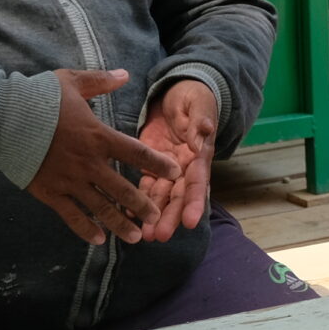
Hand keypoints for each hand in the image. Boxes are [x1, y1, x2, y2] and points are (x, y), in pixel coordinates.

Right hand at [28, 69, 179, 245]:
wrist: (1, 119)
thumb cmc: (37, 99)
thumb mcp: (71, 82)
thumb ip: (99, 81)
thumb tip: (125, 74)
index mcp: (98, 136)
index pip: (136, 152)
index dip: (157, 163)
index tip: (175, 172)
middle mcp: (88, 163)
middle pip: (122, 188)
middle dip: (142, 205)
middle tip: (156, 217)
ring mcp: (69, 180)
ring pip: (100, 207)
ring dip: (119, 223)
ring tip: (135, 236)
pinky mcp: (50, 192)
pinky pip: (71, 215)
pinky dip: (85, 229)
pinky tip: (98, 240)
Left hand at [138, 79, 219, 242]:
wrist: (178, 93)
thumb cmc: (193, 98)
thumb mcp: (199, 105)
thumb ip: (200, 121)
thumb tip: (202, 138)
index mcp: (200, 155)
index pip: (198, 182)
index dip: (194, 202)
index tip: (190, 221)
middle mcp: (186, 167)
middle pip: (178, 196)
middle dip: (170, 217)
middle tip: (160, 236)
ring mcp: (168, 168)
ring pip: (161, 196)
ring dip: (153, 216)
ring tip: (143, 235)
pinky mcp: (150, 165)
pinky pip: (144, 186)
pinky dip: (137, 201)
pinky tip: (127, 215)